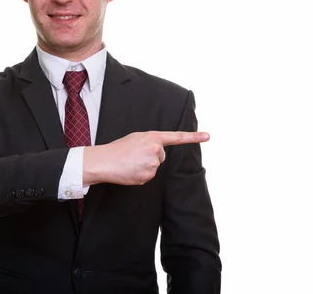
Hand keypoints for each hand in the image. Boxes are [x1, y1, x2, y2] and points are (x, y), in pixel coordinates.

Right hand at [83, 131, 209, 185]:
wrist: (105, 161)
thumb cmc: (119, 148)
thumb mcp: (137, 138)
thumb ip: (151, 141)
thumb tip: (158, 151)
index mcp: (153, 137)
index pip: (177, 137)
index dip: (194, 137)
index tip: (208, 136)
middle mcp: (156, 150)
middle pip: (161, 156)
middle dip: (151, 156)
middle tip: (135, 155)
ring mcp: (152, 164)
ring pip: (155, 167)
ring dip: (145, 166)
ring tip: (131, 162)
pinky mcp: (147, 176)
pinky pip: (148, 176)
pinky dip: (141, 174)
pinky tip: (131, 170)